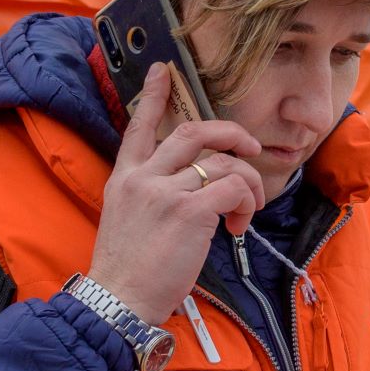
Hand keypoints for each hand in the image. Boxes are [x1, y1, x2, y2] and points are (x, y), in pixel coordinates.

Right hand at [85, 63, 266, 323]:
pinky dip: (246, 203)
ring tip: (246, 210)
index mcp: (125, 178)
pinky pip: (233, 188)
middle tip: (251, 148)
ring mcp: (166, 192)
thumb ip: (153, 194)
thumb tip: (195, 188)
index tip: (164, 70)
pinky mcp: (191, 211)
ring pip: (224, 162)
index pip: (139, 126)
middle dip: (231, 133)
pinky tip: (238, 226)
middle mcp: (143, 177)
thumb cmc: (129, 271)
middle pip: (194, 131)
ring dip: (248, 183)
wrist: (118, 301)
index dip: (154, 95)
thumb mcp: (127, 219)